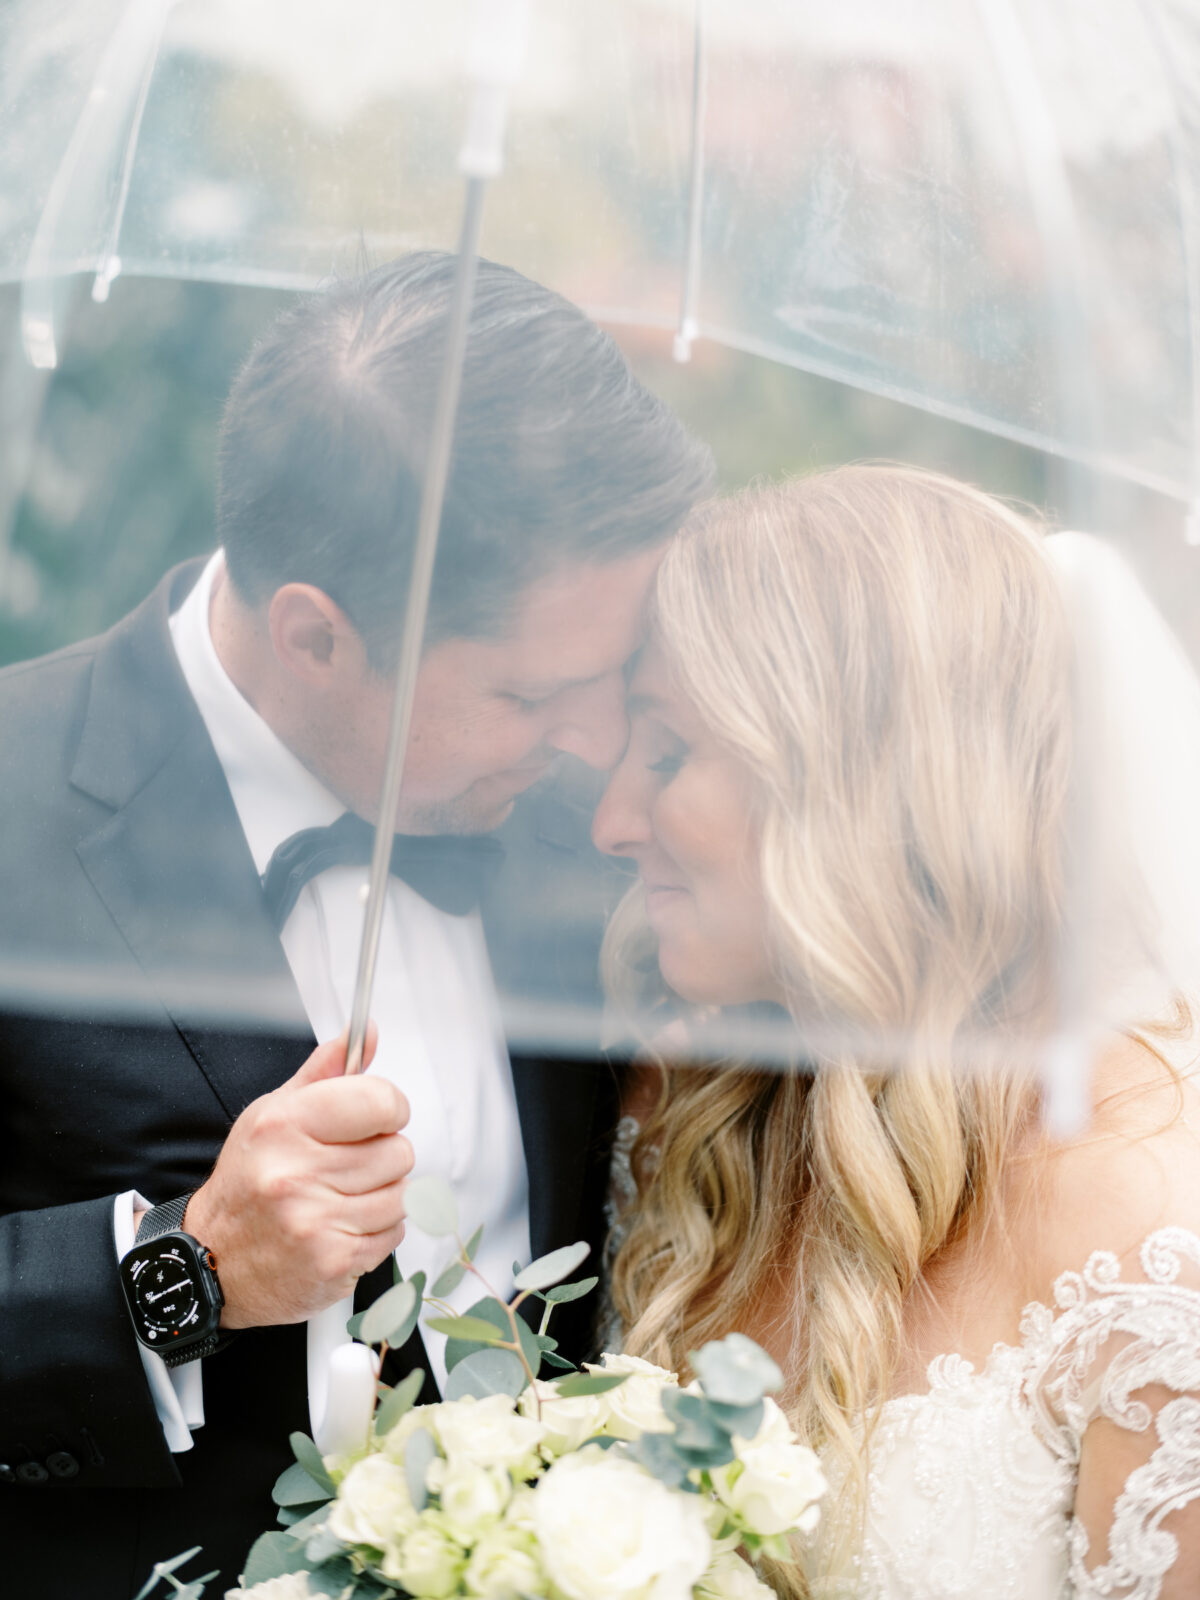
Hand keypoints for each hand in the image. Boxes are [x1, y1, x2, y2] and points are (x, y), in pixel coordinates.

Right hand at [184, 1024, 412, 1328]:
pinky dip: (379, 1230)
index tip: (376, 1117)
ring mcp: (314, 1221)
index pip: (380, 1101)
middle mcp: (296, 1173)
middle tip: (348, 1165)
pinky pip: (395, 1233)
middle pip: (399, 1151)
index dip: (388, 1108)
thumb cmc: (248, 1182)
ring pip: (402, 1194)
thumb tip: (368, 1033)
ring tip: (344, 1197)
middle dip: (382, 1156)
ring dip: (383, 1195)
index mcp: (284, 1125)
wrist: (215, 1259)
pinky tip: (344, 1225)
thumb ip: (326, 1071)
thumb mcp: (273, 1113)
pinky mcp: (333, 1261)